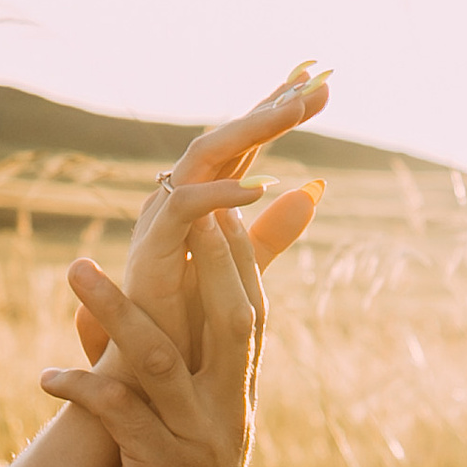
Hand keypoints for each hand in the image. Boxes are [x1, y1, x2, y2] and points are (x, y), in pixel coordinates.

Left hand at [40, 210, 262, 466]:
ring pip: (162, 360)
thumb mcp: (187, 438)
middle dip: (206, 262)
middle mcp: (227, 415)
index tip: (223, 210)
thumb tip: (127, 326)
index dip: (241, 262)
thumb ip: (170, 383)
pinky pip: (119, 417)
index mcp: (237, 401)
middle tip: (178, 208)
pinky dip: (82, 389)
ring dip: (117, 309)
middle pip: (230, 321)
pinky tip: (45, 377)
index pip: (252, 317)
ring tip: (74, 268)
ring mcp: (198, 444)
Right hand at [74, 63, 329, 364]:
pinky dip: (219, 196)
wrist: (147, 385)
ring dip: (250, 130)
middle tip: (313, 81)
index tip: (319, 81)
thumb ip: (272, 233)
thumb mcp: (241, 273)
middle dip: (267, 108)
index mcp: (201, 205)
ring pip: (203, 157)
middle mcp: (178, 203)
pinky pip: (184, 209)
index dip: (275, 112)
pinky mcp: (149, 253)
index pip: (244, 146)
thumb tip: (313, 191)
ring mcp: (161, 223)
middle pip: (225, 139)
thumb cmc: (187, 331)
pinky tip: (260, 187)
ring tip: (293, 110)